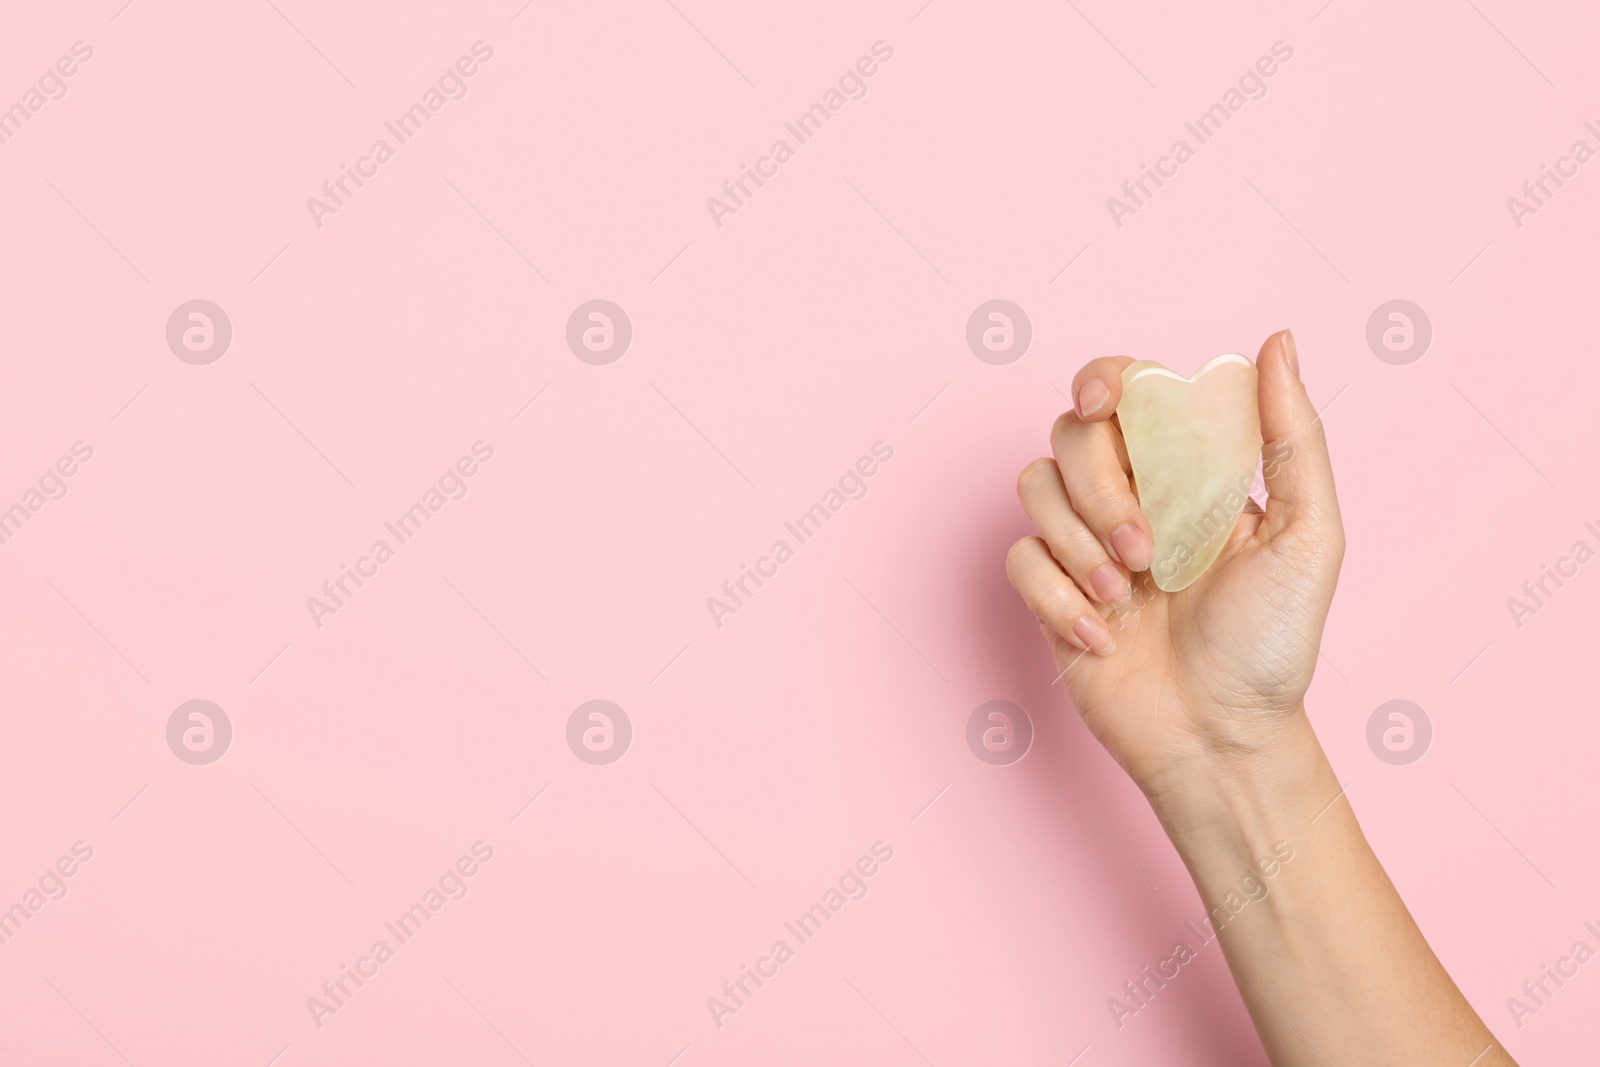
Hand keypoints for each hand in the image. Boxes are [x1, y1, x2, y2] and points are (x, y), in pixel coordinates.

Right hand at [1006, 330, 1343, 802]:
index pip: (1128, 389)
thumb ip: (1294, 437)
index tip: (1106, 403)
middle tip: (1147, 551)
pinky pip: (1020, 559)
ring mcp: (1087, 543)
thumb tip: (1280, 341)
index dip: (1104, 381)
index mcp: (1190, 471)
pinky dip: (1058, 597)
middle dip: (1101, 489)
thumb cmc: (1273, 645)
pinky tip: (1104, 637)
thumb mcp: (1309, 537)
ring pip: (1034, 486)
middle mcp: (1132, 496)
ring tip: (1128, 596)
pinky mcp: (1052, 592)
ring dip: (1078, 541)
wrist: (1222, 740)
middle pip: (1071, 434)